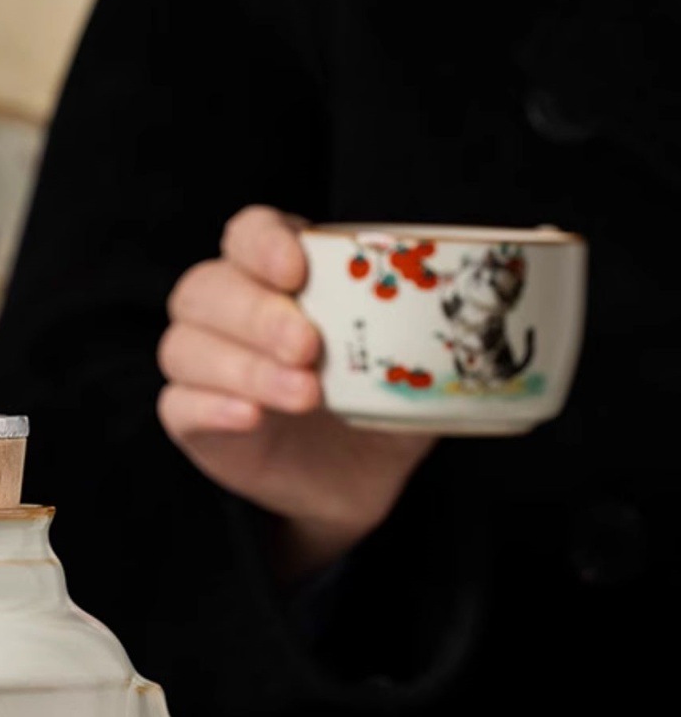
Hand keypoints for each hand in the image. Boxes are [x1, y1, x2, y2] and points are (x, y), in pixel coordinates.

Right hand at [158, 206, 434, 576]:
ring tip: (303, 395)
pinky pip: (177, 404)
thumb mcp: (423, 354)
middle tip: (310, 346)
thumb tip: (539, 246)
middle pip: (206, 286)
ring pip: (185, 343)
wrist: (359, 484)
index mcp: (280, 274)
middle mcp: (232, 309)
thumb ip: (453, 308)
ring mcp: (207, 363)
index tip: (299, 267)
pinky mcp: (195, 418)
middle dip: (256, 312)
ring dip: (241, 365)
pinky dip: (210, 406)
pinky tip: (250, 419)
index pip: (248, 232)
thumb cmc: (382, 401)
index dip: (263, 242)